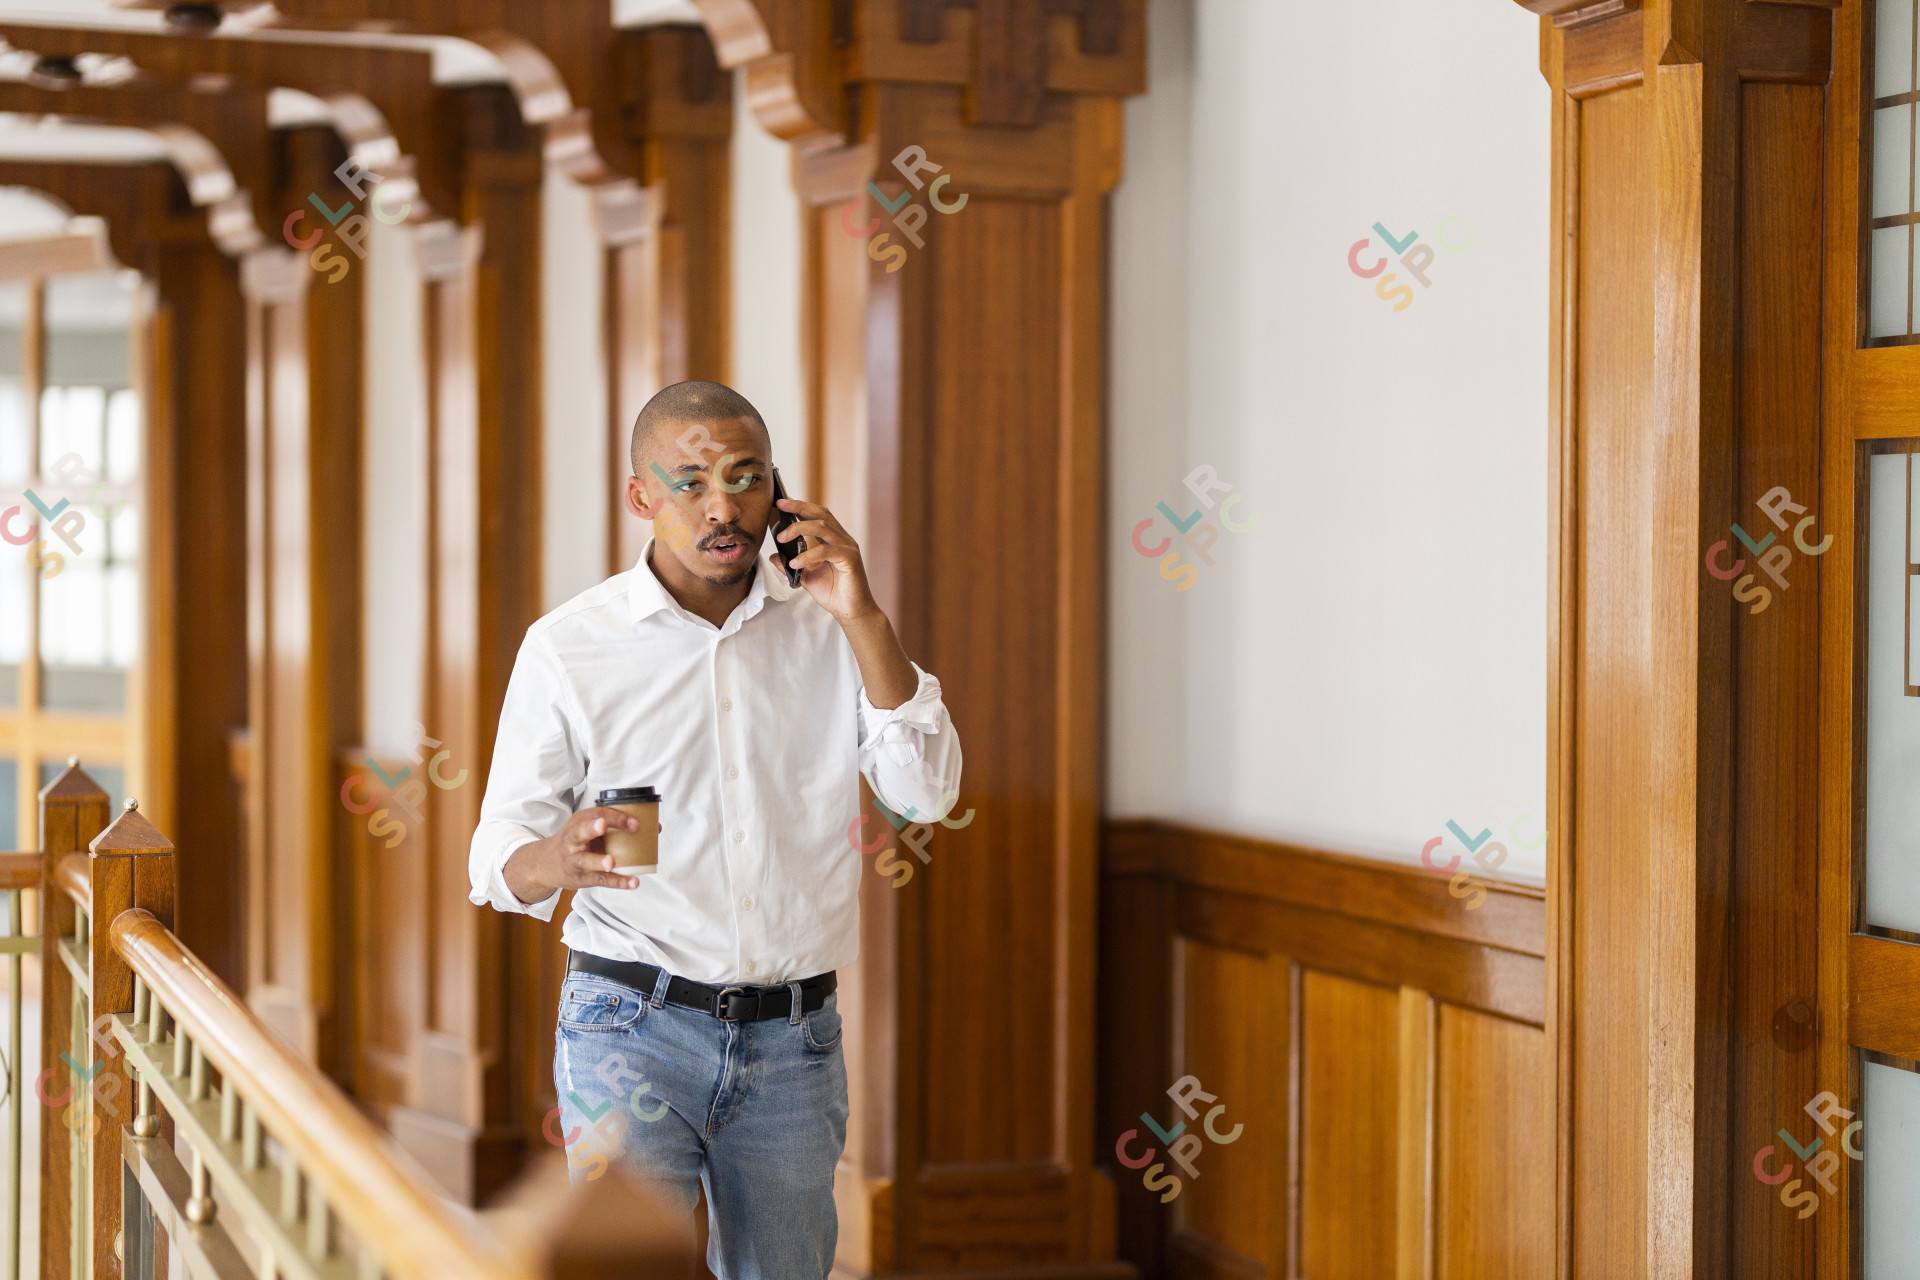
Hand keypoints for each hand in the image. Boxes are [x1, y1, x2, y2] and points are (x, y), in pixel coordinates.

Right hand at [503, 807, 656, 902]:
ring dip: (598, 861)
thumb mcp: (587, 827)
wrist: (545, 864)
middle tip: (603, 826)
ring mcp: (576, 860)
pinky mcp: (582, 878)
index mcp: (579, 823)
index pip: (595, 814)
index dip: (615, 817)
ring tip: (611, 862)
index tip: (635, 823)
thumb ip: (616, 826)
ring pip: (586, 861)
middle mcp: (574, 840)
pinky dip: (617, 882)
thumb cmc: (575, 842)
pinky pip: (600, 880)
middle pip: (581, 832)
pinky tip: (633, 882)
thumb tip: (654, 828)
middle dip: (592, 828)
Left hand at [773, 497, 878, 621]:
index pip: (818, 515)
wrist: (851, 612)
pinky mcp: (850, 560)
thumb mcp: (806, 577)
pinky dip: (808, 555)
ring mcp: (848, 548)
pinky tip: (796, 562)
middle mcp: (843, 540)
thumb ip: (791, 565)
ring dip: (799, 529)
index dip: (800, 506)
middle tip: (781, 505)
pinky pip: (826, 551)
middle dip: (799, 507)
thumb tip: (775, 556)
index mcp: (834, 540)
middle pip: (821, 514)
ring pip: (823, 527)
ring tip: (781, 537)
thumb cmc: (834, 594)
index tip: (781, 502)